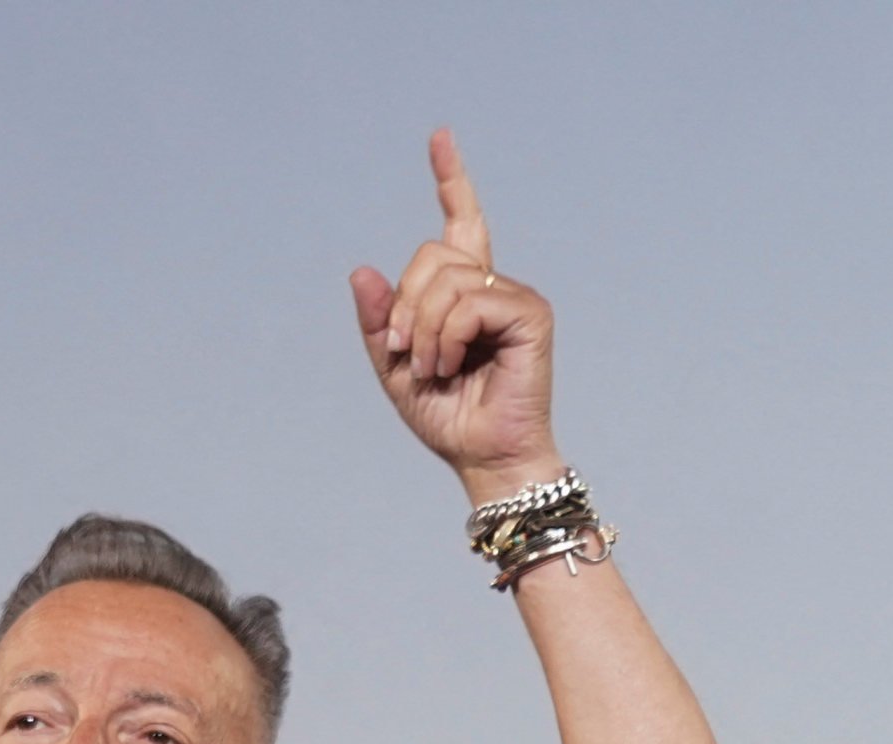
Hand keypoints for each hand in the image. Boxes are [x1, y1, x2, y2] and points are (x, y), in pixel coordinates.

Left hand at [349, 129, 560, 500]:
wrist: (483, 457)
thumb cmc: (448, 418)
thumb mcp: (396, 367)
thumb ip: (381, 321)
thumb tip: (362, 270)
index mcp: (464, 292)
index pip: (460, 222)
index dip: (451, 179)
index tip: (439, 138)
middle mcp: (493, 285)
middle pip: (432, 253)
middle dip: (406, 305)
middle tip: (408, 353)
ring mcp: (515, 296)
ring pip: (448, 278)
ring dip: (425, 329)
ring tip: (434, 369)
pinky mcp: (531, 314)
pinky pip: (471, 301)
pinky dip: (448, 336)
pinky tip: (452, 365)